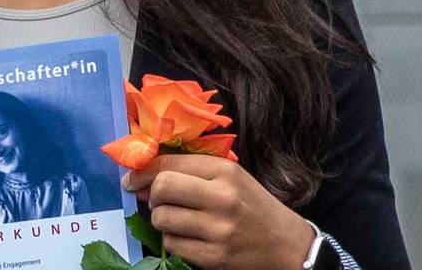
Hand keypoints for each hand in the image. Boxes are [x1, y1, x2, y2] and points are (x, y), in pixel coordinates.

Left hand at [126, 156, 314, 268]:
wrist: (289, 246)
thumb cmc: (254, 206)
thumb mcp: (230, 178)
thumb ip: (189, 172)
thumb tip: (138, 180)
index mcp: (226, 172)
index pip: (168, 164)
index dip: (142, 171)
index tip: (132, 179)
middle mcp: (223, 198)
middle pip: (162, 188)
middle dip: (153, 195)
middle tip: (161, 201)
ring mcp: (219, 230)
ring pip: (162, 218)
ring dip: (163, 220)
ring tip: (181, 220)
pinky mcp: (215, 257)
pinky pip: (172, 245)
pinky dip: (174, 241)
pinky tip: (191, 238)